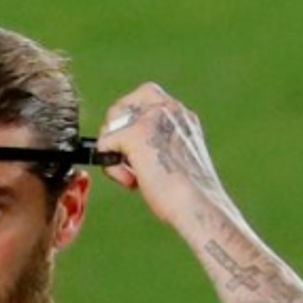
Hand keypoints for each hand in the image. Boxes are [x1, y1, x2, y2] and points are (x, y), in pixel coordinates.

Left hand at [95, 83, 231, 229]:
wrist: (198, 206)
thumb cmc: (188, 195)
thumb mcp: (175, 158)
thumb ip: (156, 144)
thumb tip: (122, 146)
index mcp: (182, 115)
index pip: (144, 96)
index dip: (129, 120)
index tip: (133, 149)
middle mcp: (170, 109)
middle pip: (120, 108)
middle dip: (115, 137)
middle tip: (128, 165)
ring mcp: (152, 118)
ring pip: (110, 126)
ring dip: (113, 155)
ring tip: (134, 178)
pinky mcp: (136, 133)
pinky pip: (104, 144)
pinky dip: (111, 168)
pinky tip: (132, 183)